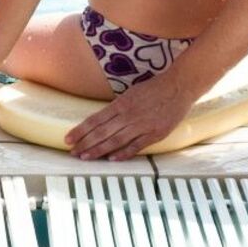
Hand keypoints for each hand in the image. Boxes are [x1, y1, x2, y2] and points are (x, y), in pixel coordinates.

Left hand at [65, 75, 193, 159]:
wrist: (179, 87)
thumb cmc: (154, 88)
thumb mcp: (131, 93)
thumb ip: (117, 107)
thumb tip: (101, 120)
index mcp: (121, 104)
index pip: (95, 120)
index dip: (80, 130)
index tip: (68, 139)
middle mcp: (129, 115)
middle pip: (102, 132)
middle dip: (85, 143)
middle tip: (72, 152)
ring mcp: (142, 125)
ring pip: (116, 141)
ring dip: (99, 150)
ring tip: (85, 157)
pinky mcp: (155, 134)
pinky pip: (136, 146)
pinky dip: (124, 153)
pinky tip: (112, 159)